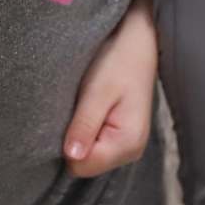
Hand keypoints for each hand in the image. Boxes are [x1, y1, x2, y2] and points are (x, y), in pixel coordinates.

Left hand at [63, 0, 157, 177]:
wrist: (138, 39)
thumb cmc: (118, 60)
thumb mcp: (98, 91)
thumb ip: (85, 125)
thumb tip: (71, 157)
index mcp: (128, 143)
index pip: (82, 166)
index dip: (66, 145)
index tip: (66, 117)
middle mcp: (131, 151)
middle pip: (84, 163)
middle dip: (72, 139)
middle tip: (74, 106)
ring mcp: (127, 144)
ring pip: (87, 154)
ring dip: (77, 133)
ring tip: (81, 104)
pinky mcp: (120, 134)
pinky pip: (93, 144)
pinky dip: (84, 129)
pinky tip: (85, 108)